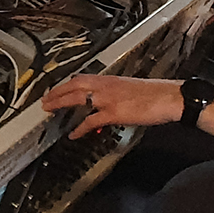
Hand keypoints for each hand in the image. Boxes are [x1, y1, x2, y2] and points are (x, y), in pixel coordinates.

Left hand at [43, 75, 184, 138]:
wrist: (169, 97)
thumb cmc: (155, 94)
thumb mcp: (130, 89)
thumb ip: (116, 94)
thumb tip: (108, 102)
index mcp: (110, 79)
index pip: (82, 78)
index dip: (66, 84)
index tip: (57, 88)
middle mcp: (106, 86)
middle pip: (73, 86)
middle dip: (57, 92)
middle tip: (45, 100)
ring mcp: (108, 99)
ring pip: (77, 99)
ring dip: (60, 104)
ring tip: (49, 111)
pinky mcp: (113, 112)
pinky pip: (91, 121)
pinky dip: (80, 128)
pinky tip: (73, 134)